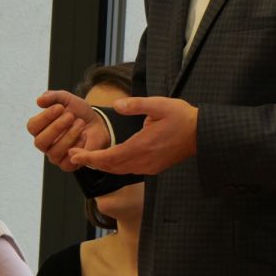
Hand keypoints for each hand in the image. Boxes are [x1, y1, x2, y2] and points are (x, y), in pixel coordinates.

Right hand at [27, 90, 109, 170]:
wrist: (98, 123)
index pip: (32, 126)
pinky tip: (84, 135)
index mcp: (40, 128)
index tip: (59, 107)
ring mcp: (55, 156)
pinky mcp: (68, 165)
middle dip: (55, 128)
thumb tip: (38, 101)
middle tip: (70, 116)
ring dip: (69, 136)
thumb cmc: (78, 112)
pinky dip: (77, 147)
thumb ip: (53, 97)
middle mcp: (44, 144)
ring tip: (80, 123)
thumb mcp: (67, 99)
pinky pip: (67, 162)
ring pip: (54, 152)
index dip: (44, 117)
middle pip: (40, 142)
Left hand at [69, 96, 196, 175]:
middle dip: (91, 162)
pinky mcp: (154, 167)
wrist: (202, 134)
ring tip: (87, 158)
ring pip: (119, 170)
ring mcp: (149, 166)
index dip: (91, 158)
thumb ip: (136, 105)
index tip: (75, 155)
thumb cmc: (182, 118)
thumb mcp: (159, 104)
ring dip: (102, 166)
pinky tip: (110, 159)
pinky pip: (129, 170)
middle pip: (111, 167)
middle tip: (73, 155)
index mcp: (142, 146)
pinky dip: (115, 166)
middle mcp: (144, 161)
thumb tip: (117, 105)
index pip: (110, 157)